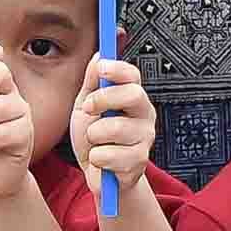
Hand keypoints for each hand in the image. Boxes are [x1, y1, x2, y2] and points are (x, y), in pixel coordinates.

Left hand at [70, 57, 158, 184]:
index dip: (118, 69)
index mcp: (133, 98)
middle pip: (132, 94)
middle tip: (88, 109)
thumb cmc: (94, 138)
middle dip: (103, 99)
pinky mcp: (139, 162)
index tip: (101, 69)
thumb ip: (92, 82)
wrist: (98, 174)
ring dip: (93, 136)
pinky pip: (108, 154)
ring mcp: (145, 139)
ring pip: (113, 128)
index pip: (133, 75)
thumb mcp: (86, 106)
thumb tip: (99, 55)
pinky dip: (96, 158)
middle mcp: (144, 115)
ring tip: (95, 142)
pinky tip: (101, 161)